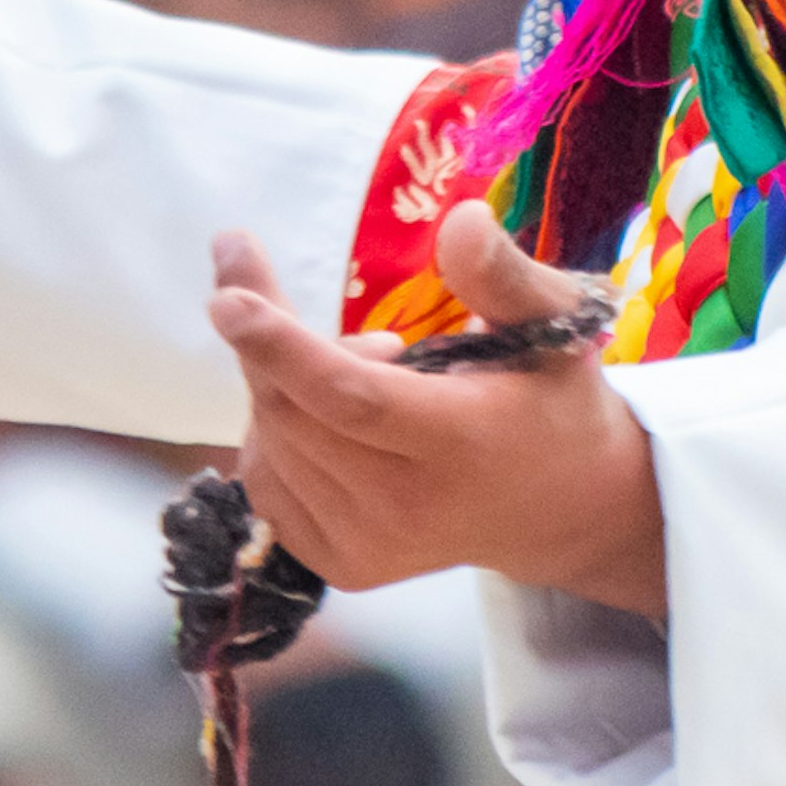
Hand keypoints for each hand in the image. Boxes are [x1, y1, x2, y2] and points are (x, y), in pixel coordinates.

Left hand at [206, 207, 663, 614]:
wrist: (558, 511)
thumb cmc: (550, 400)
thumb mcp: (553, 324)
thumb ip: (503, 273)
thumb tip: (458, 220)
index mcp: (461, 444)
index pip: (353, 399)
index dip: (283, 349)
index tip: (226, 297)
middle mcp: (407, 510)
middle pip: (296, 412)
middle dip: (262, 335)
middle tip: (249, 265)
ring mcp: (368, 548)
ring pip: (273, 443)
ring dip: (280, 381)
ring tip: (363, 362)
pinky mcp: (341, 565)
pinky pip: (267, 480)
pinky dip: (276, 428)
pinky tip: (327, 409)